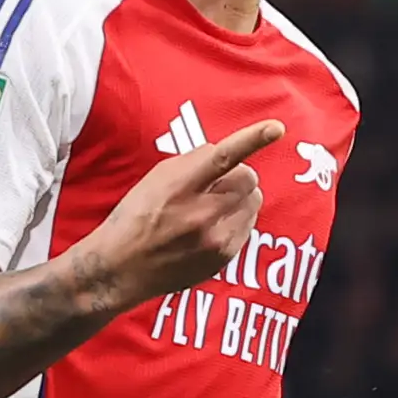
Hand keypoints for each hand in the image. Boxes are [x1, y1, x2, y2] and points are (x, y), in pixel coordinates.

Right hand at [74, 119, 281, 305]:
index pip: (223, 157)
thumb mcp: (155, 179)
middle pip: (247, 177)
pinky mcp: (223, 258)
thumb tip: (223, 152)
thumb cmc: (135, 219)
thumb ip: (191, 162)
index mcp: (180, 187)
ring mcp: (215, 239)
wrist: (121, 269)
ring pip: (253, 201)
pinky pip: (248, 225)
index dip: (253, 139)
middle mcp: (201, 214)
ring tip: (211, 208)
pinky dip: (236, 220)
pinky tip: (212, 227)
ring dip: (239, 197)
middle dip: (236, 175)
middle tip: (214, 185)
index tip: (276, 128)